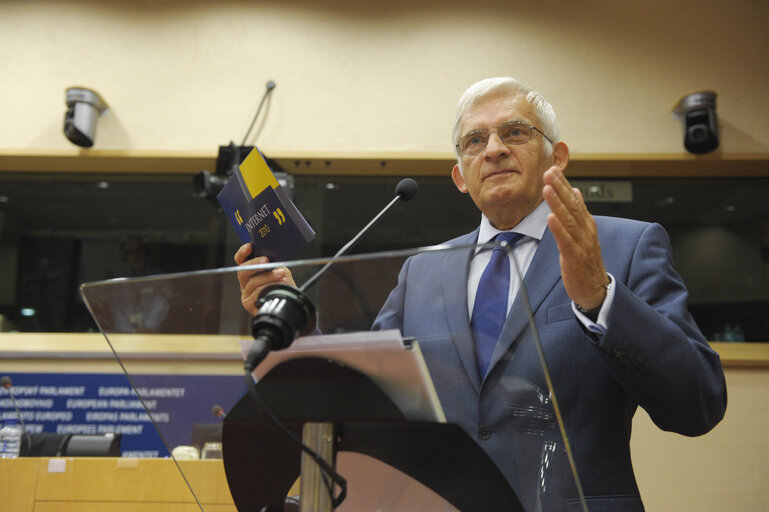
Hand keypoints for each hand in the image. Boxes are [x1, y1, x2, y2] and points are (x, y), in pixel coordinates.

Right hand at [235, 243, 295, 314]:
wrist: (290, 301)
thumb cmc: (284, 286)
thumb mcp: (281, 270)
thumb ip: (274, 263)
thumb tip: (272, 255)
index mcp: (251, 271)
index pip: (241, 260)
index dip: (243, 252)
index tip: (249, 246)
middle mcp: (246, 282)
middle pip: (243, 270)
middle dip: (255, 263)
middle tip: (266, 260)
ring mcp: (246, 293)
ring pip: (252, 282)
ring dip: (267, 276)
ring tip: (280, 273)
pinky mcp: (249, 303)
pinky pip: (256, 294)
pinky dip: (267, 288)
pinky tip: (276, 286)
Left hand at [542, 167, 608, 309]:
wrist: (595, 289)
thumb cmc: (587, 261)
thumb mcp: (584, 233)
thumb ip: (579, 213)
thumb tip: (575, 191)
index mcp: (587, 224)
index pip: (575, 200)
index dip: (564, 184)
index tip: (553, 170)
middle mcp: (586, 231)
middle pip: (572, 206)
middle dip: (560, 188)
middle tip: (549, 172)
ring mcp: (581, 244)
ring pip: (568, 220)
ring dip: (557, 203)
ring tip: (547, 188)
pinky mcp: (574, 257)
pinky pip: (565, 240)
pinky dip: (558, 228)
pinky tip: (550, 217)